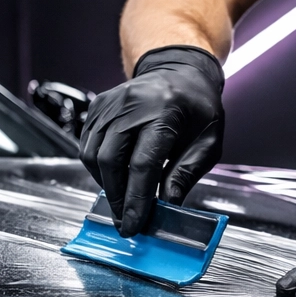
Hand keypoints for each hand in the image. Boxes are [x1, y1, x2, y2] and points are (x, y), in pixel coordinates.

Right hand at [79, 45, 224, 236]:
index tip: (134, 225)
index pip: (142, 164)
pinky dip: (98, 167)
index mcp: (164, 112)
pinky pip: (88, 145)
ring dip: (105, 184)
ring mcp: (110, 103)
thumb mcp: (208, 141)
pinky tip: (115, 177)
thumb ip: (187, 173)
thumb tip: (167, 205)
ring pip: (93, 155)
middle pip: (111, 161)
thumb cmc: (198, 108)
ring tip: (122, 199)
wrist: (180, 70)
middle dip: (117, 197)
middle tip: (126, 220)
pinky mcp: (97, 106)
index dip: (136, 200)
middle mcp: (131, 105)